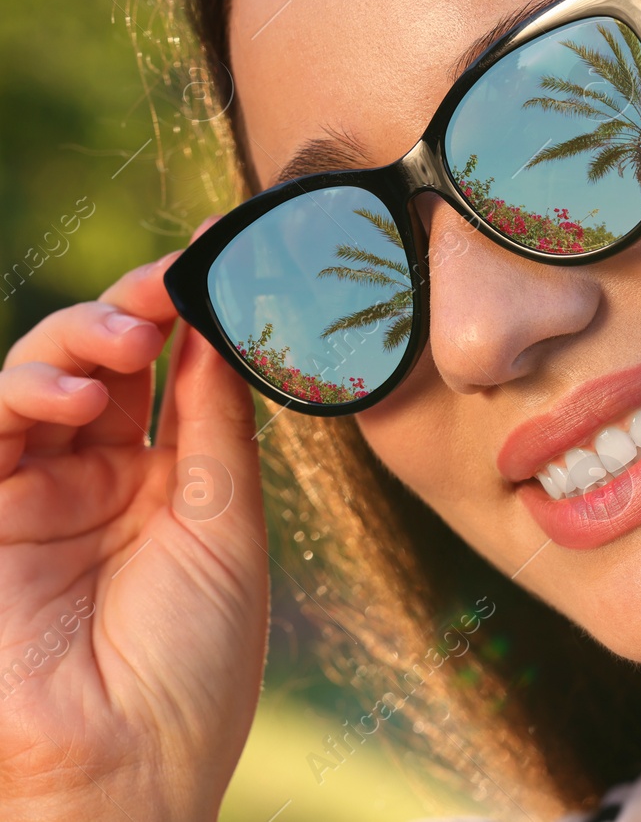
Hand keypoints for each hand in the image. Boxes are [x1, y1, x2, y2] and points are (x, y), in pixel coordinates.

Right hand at [0, 248, 266, 820]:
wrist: (128, 770)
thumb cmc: (192, 664)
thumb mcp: (222, 524)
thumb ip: (211, 426)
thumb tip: (224, 328)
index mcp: (163, 482)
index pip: (168, 374)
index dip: (186, 316)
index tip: (216, 260)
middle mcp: (93, 481)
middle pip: (102, 363)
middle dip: (131, 310)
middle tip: (168, 285)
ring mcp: (31, 498)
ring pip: (37, 380)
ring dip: (77, 340)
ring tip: (127, 341)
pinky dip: (26, 394)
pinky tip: (75, 395)